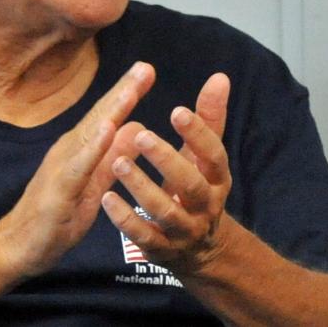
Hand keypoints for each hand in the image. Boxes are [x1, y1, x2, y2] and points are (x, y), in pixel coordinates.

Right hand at [0, 61, 155, 278]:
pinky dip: (95, 146)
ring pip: (91, 134)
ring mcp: (62, 167)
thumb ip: (113, 157)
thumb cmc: (55, 218)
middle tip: (145, 66)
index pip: (106, 117)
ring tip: (132, 89)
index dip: (126, 93)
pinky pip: (80, 165)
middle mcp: (69, 150)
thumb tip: (135, 128)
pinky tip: (109, 130)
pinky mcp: (59, 189)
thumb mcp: (94, 185)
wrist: (16, 247)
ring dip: (112, 110)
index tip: (147, 70)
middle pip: (100, 116)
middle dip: (123, 90)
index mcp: (79, 149)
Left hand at [100, 72, 231, 274]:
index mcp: (217, 180)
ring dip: (141, 187)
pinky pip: (144, 237)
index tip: (177, 110)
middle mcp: (205, 207)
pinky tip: (106, 198)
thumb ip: (209, 119)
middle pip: (191, 185)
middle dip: (167, 160)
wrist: (198, 251)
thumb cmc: (195, 188)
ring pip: (165, 212)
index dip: (199, 134)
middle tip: (142, 135)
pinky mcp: (160, 249)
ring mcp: (183, 231)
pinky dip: (125, 219)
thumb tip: (220, 76)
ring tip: (118, 163)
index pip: (214, 155)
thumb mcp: (204, 157)